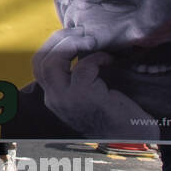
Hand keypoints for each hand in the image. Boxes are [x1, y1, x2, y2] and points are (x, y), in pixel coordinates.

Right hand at [33, 27, 156, 138]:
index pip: (39, 66)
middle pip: (40, 60)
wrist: (131, 138)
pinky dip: (98, 57)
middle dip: (58, 39)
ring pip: (52, 62)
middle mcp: (54, 99)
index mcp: (53, 98)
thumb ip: (76, 79)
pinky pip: (84, 66)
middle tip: (79, 32)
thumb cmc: (113, 115)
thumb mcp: (87, 96)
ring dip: (71, 44)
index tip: (72, 36)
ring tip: (89, 39)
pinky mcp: (84, 95)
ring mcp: (67, 99)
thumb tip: (78, 47)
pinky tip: (110, 60)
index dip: (53, 46)